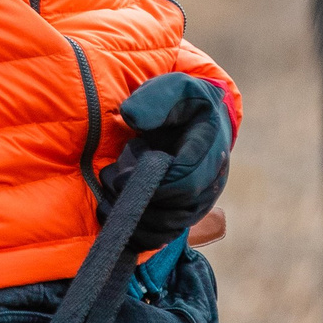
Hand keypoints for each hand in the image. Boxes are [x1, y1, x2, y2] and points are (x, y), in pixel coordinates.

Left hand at [96, 72, 231, 252]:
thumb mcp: (171, 87)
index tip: (123, 173)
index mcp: (209, 148)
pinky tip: (117, 216)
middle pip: (179, 208)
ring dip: (137, 218)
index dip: (153, 183)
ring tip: (111, 197)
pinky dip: (139, 233)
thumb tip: (131, 117)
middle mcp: (211, 179)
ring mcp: (201, 199)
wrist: (198, 117)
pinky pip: (165, 235)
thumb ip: (154, 99)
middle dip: (141, 200)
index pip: (186, 180)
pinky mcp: (186, 212)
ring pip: (171, 226)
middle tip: (112, 183)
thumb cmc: (182, 101)